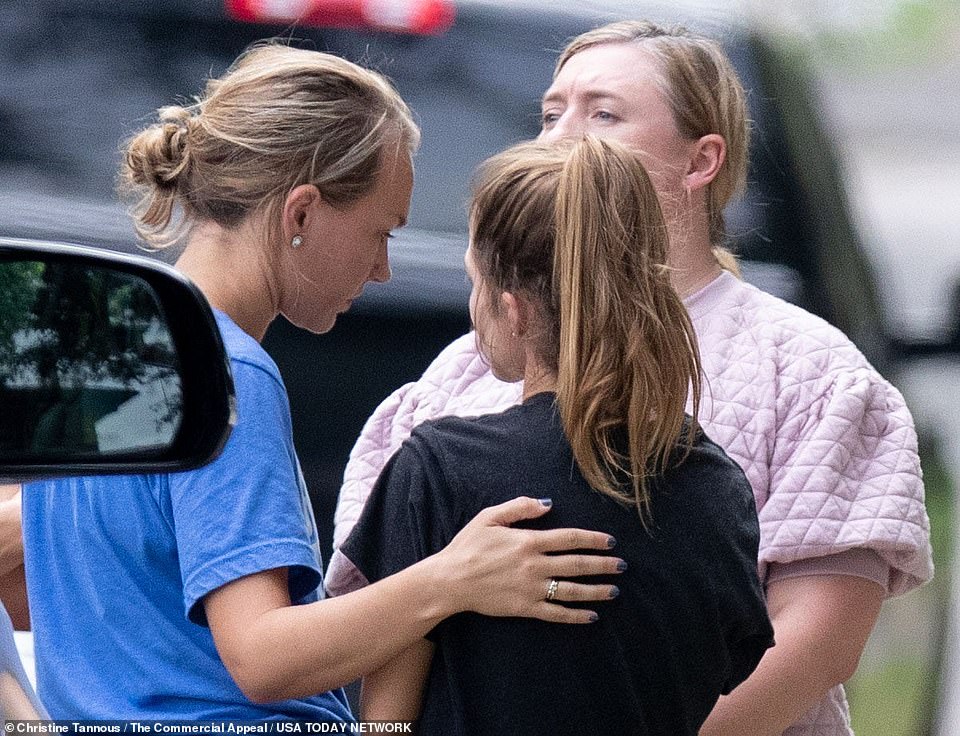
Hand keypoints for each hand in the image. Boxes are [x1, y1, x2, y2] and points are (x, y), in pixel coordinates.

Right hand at [436, 497, 622, 623]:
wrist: (450, 580)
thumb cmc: (468, 546)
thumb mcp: (489, 517)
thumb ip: (520, 507)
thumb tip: (548, 504)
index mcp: (528, 540)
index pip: (570, 538)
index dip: (593, 539)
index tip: (610, 541)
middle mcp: (534, 565)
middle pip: (577, 564)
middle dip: (603, 565)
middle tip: (622, 566)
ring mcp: (531, 588)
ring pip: (572, 590)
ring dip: (596, 590)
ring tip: (615, 590)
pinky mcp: (525, 608)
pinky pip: (556, 613)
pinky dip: (576, 615)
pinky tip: (592, 615)